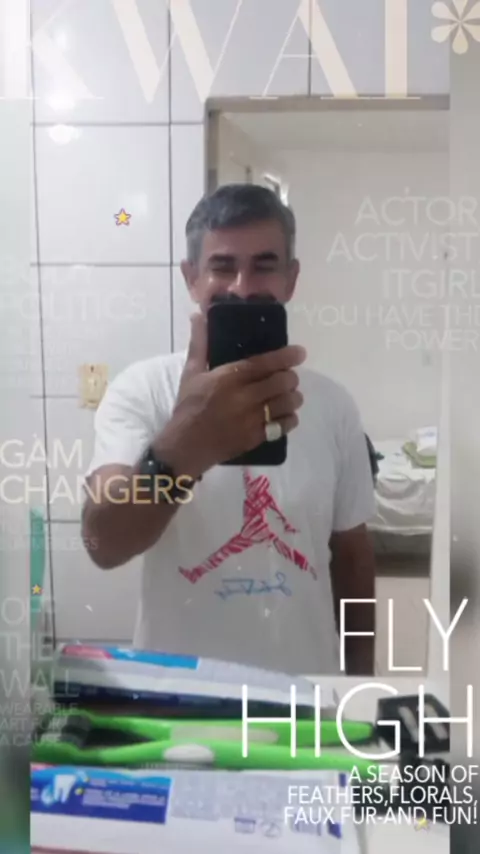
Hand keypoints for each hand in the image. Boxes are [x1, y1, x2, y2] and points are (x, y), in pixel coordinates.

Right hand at [156, 313, 305, 476]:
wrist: (185, 445)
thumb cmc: (188, 406)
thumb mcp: (190, 373)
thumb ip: (199, 344)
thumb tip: (197, 316)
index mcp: (229, 378)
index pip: (265, 363)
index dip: (287, 356)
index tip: (300, 352)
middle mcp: (244, 397)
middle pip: (282, 382)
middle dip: (290, 377)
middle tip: (288, 377)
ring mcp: (252, 419)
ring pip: (287, 403)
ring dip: (293, 397)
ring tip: (289, 396)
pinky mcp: (256, 438)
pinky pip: (283, 426)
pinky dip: (290, 418)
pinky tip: (286, 415)